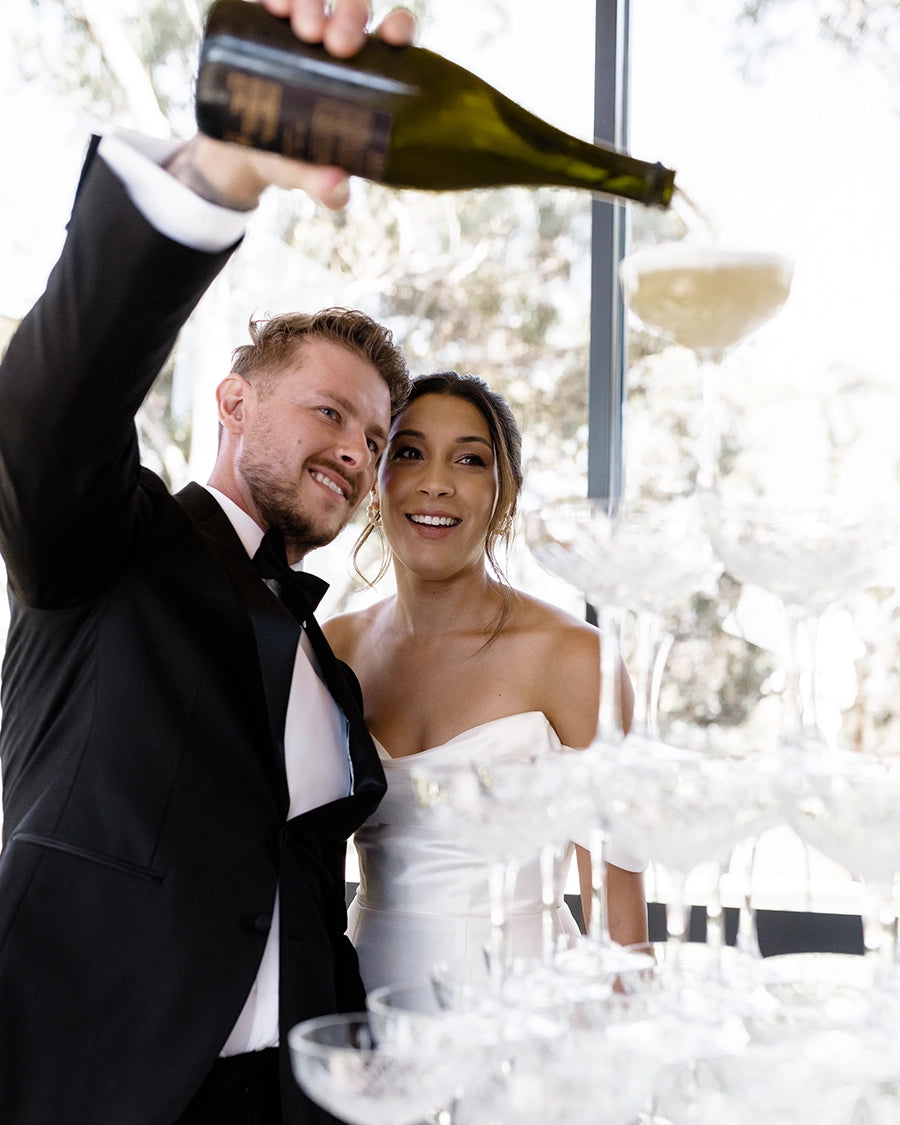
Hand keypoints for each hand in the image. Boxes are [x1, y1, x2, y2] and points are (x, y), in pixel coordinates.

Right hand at [167, 0, 416, 210]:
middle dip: (350, 15)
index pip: (393, 38)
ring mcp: (301, 27)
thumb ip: (324, 185)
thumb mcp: (306, 173)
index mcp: (364, 73)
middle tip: (335, 44)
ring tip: (302, 28)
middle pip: (355, 9)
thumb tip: (335, 189)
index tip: (394, 36)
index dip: (399, 28)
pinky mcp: (266, 22)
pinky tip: (273, 5)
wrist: (239, 152)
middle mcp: (336, 42)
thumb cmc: (290, 160)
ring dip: (313, 1)